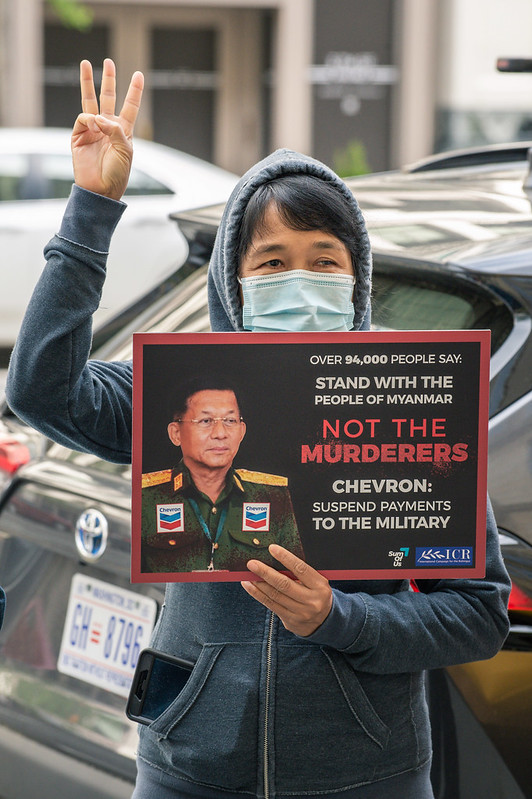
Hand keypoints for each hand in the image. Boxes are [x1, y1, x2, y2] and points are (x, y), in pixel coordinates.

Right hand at [72, 59, 143, 200]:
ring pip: (90, 102)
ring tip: (85, 64)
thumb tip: (98, 117)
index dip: (134, 91)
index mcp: (123, 131)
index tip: (139, 74)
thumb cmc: (117, 173)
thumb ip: (115, 130)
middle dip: (109, 80)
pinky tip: (94, 124)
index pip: (130, 106)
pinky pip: (83, 118)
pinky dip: (89, 118)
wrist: (100, 190)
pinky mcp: (78, 136)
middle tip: (108, 61)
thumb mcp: (125, 150)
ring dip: (88, 83)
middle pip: (108, 98)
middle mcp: (107, 128)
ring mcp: (92, 130)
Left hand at [242, 544, 332, 636]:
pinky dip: (258, 594)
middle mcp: (311, 600)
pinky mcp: (290, 621)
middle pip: (284, 584)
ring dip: (258, 584)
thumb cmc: (316, 594)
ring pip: (275, 596)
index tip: (272, 549)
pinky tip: (250, 586)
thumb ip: (301, 573)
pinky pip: (271, 605)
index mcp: (319, 586)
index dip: (286, 558)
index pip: (301, 569)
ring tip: (248, 574)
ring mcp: (300, 612)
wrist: (325, 621)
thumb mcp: (317, 582)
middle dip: (266, 573)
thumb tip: (275, 559)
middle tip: (252, 563)